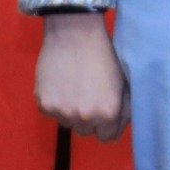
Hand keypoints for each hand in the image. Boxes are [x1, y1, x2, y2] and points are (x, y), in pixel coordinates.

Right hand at [34, 12, 129, 140]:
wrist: (74, 31)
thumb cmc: (104, 54)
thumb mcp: (123, 82)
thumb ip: (125, 111)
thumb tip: (116, 135)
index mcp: (108, 113)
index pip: (106, 137)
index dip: (105, 121)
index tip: (100, 105)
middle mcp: (86, 118)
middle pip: (85, 131)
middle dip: (87, 118)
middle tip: (86, 93)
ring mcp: (63, 113)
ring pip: (67, 123)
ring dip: (69, 110)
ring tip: (72, 85)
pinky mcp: (44, 104)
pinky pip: (50, 112)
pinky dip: (53, 101)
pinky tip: (59, 82)